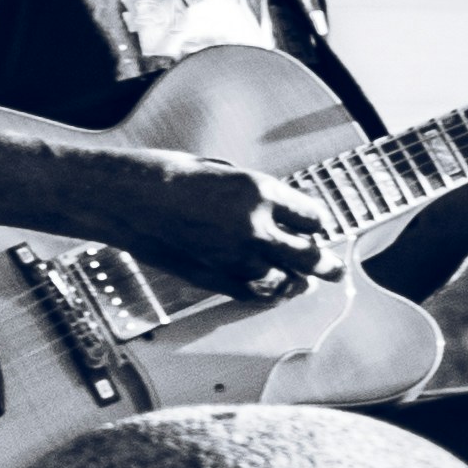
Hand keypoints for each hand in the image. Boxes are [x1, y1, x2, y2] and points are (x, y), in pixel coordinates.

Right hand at [113, 153, 339, 303]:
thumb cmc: (173, 176)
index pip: (311, 215)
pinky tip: (274, 292)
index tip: (319, 226)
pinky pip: (252, 292)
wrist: (131, 198)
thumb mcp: (228, 173)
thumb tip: (279, 212)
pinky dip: (266, 293)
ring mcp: (235, 256)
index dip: (318, 223)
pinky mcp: (214, 277)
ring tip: (304, 284)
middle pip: (308, 254)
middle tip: (336, 270)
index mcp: (261, 190)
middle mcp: (255, 226)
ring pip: (281, 278)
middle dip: (326, 264)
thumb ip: (257, 195)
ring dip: (294, 281)